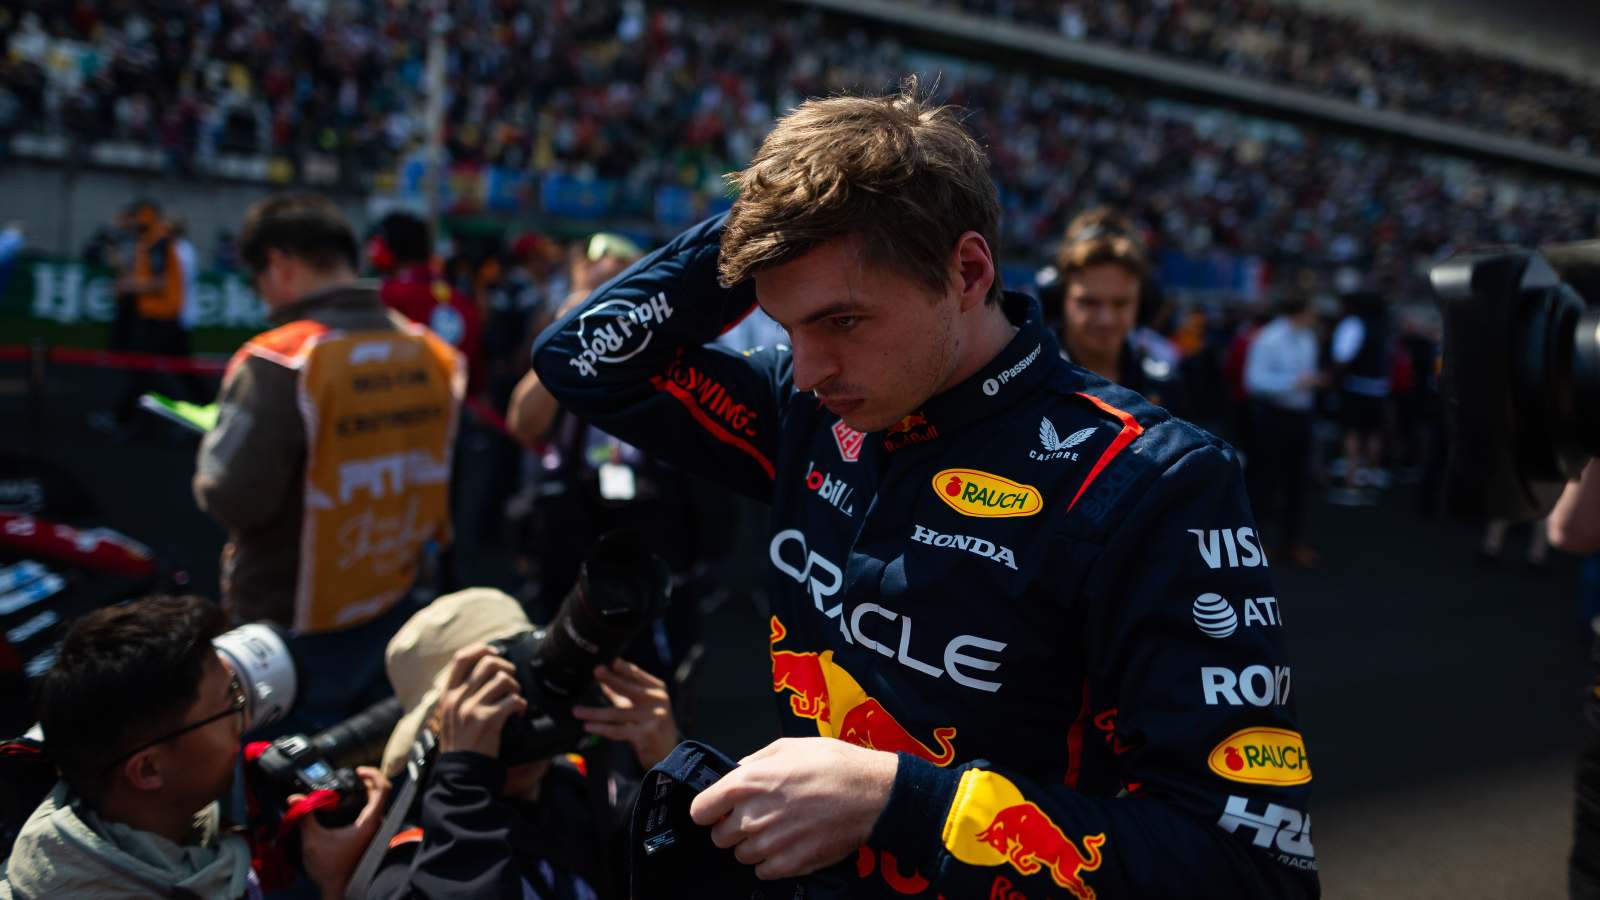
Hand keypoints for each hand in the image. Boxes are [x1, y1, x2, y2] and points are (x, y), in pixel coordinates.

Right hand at [294, 766, 390, 899]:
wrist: (338, 889)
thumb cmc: (330, 869)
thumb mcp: (313, 840)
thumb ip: (304, 816)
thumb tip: (294, 799)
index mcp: (370, 823)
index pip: (383, 789)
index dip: (374, 774)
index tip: (358, 771)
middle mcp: (377, 825)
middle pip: (381, 794)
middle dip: (368, 780)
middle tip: (352, 775)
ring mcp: (375, 832)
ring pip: (378, 804)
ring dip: (367, 792)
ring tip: (351, 786)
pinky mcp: (370, 837)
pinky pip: (373, 813)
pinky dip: (364, 803)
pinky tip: (350, 805)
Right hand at [434, 645, 526, 757]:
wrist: (460, 772)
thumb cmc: (460, 743)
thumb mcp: (449, 715)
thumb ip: (461, 694)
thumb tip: (484, 670)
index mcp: (448, 695)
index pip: (461, 658)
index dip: (481, 649)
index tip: (494, 652)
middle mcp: (458, 698)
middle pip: (488, 664)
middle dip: (506, 668)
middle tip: (511, 682)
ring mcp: (472, 708)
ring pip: (503, 680)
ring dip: (515, 688)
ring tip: (514, 699)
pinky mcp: (488, 720)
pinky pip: (513, 700)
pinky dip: (521, 705)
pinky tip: (519, 714)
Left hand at [572, 658, 678, 768]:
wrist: (668, 752)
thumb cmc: (650, 725)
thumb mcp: (639, 706)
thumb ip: (622, 693)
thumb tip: (602, 680)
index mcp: (657, 689)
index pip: (636, 674)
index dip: (621, 667)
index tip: (606, 660)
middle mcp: (657, 700)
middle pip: (628, 687)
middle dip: (610, 678)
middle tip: (595, 670)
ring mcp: (654, 716)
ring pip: (618, 713)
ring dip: (594, 712)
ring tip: (577, 711)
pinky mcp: (646, 733)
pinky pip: (618, 730)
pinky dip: (601, 728)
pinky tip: (588, 726)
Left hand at [689, 737, 897, 879]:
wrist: (871, 794)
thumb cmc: (833, 764)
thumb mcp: (790, 746)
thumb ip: (756, 761)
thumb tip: (738, 772)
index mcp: (747, 783)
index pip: (700, 809)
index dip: (709, 809)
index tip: (719, 808)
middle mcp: (752, 816)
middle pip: (719, 836)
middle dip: (732, 826)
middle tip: (757, 815)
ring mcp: (770, 844)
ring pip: (741, 855)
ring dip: (753, 845)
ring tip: (778, 829)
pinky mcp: (789, 864)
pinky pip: (763, 871)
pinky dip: (771, 861)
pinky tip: (789, 844)